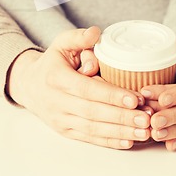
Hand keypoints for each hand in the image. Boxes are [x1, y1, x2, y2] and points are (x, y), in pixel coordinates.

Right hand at [6, 26, 150, 148]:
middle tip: (146, 117)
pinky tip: (128, 141)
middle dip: (121, 117)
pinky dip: (109, 142)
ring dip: (120, 132)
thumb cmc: (52, 62)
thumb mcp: (62, 43)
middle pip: (93, 113)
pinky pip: (89, 138)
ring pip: (93, 129)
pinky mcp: (65, 131)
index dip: (111, 95)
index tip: (134, 98)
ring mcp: (60, 119)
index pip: (87, 89)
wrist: (29, 85)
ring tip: (144, 131)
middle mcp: (57, 102)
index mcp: (56, 78)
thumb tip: (96, 33)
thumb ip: (79, 37)